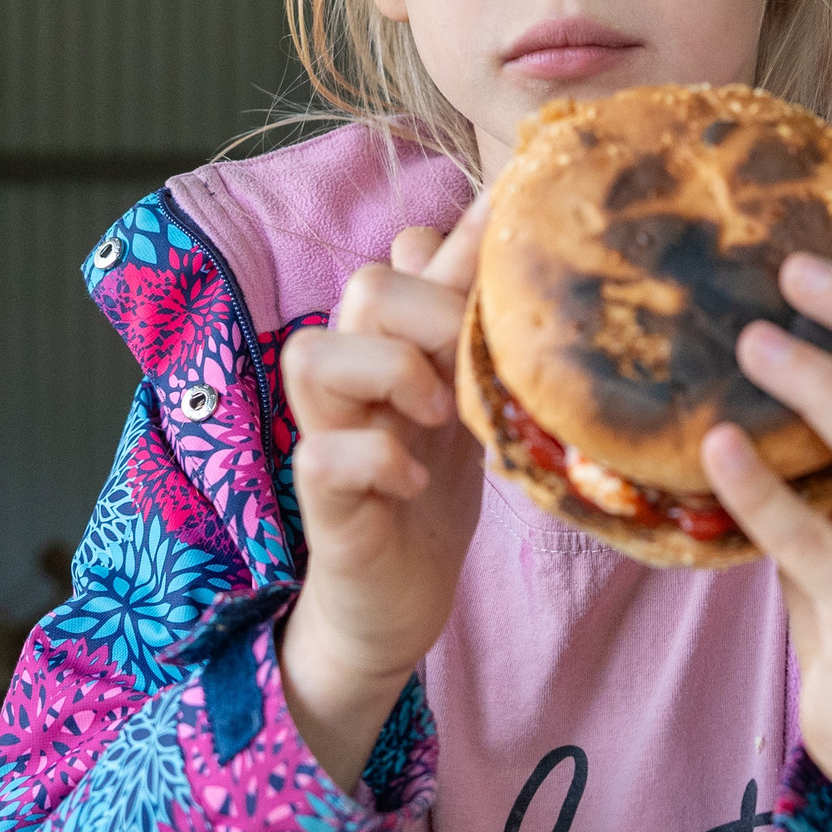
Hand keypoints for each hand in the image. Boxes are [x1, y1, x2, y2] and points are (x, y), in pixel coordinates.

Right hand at [277, 196, 488, 788]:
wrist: (398, 599)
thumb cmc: (433, 488)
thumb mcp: (471, 399)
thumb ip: (479, 329)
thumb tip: (519, 246)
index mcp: (396, 343)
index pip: (410, 254)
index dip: (460, 239)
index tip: (515, 232)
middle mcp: (353, 374)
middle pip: (366, 286)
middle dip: (436, 316)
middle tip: (473, 375)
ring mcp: (328, 432)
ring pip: (313, 352)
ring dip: (392, 374)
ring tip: (438, 419)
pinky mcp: (321, 498)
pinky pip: (322, 453)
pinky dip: (377, 460)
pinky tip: (413, 484)